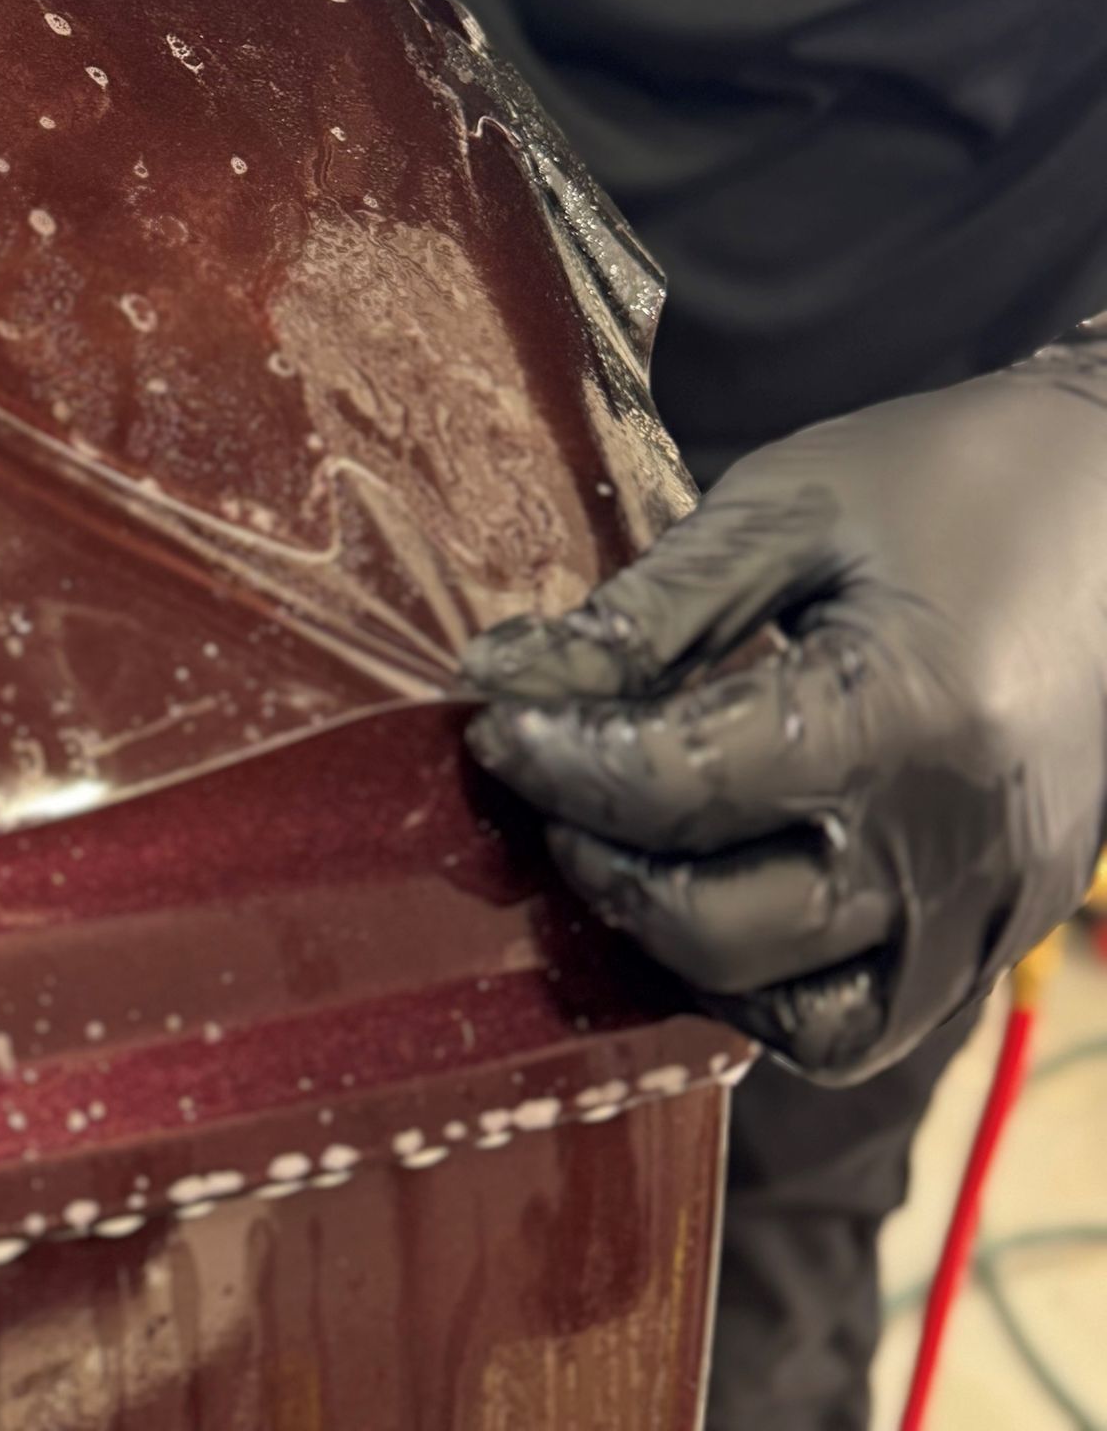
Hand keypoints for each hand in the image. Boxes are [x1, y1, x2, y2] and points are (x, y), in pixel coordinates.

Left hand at [461, 340, 1106, 1080]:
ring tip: (626, 847)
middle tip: (547, 779)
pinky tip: (724, 893)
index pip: (675, 792)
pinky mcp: (1007, 929)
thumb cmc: (950, 477)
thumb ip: (645, 612)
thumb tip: (504, 679)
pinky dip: (775, 985)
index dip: (557, 764)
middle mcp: (954, 848)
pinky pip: (867, 1020)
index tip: (491, 720)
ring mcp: (992, 909)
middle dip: (599, 859)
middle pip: (716, 926)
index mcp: (900, 720)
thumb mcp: (786, 510)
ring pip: (791, 1016)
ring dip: (681, 948)